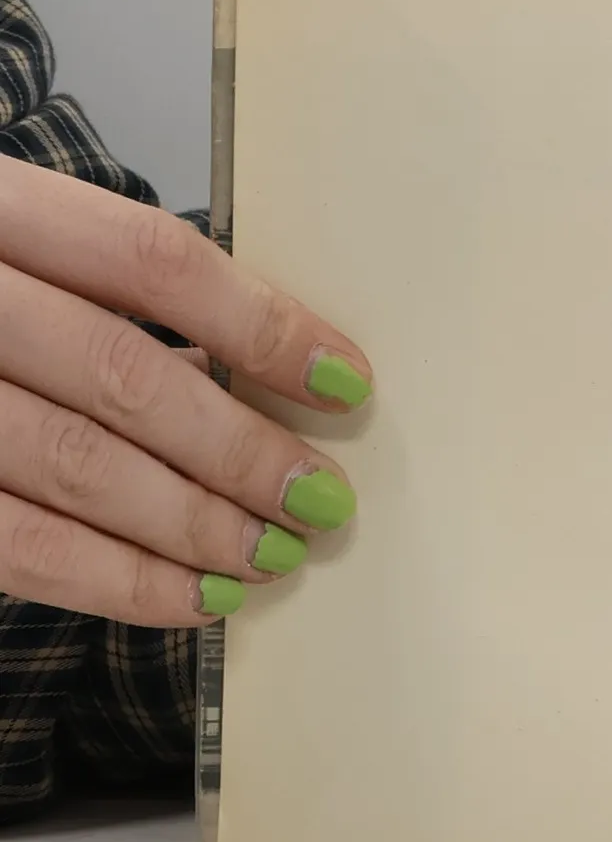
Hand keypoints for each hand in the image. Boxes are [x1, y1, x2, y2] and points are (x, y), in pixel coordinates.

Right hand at [0, 159, 370, 626]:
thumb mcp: (12, 241)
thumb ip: (106, 291)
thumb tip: (262, 373)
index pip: (149, 261)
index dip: (261, 325)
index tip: (347, 383)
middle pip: (121, 375)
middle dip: (240, 451)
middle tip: (321, 501)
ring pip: (70, 467)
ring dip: (191, 526)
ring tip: (272, 559)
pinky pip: (12, 545)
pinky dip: (111, 581)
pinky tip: (187, 600)